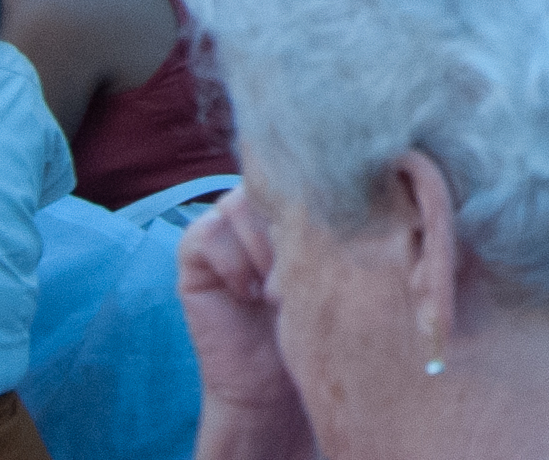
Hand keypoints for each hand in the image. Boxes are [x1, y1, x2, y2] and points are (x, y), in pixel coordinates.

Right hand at [178, 192, 321, 459]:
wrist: (275, 381)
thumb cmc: (317, 320)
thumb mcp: (337, 263)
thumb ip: (335, 218)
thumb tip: (353, 179)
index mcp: (299, 197)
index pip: (307, 168)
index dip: (319, 200)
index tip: (331, 244)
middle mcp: (260, 203)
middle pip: (274, 182)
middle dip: (294, 228)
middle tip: (302, 276)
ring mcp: (225, 223)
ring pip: (242, 205)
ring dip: (266, 250)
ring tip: (277, 291)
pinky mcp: (194, 249)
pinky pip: (210, 234)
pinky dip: (235, 264)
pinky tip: (249, 294)